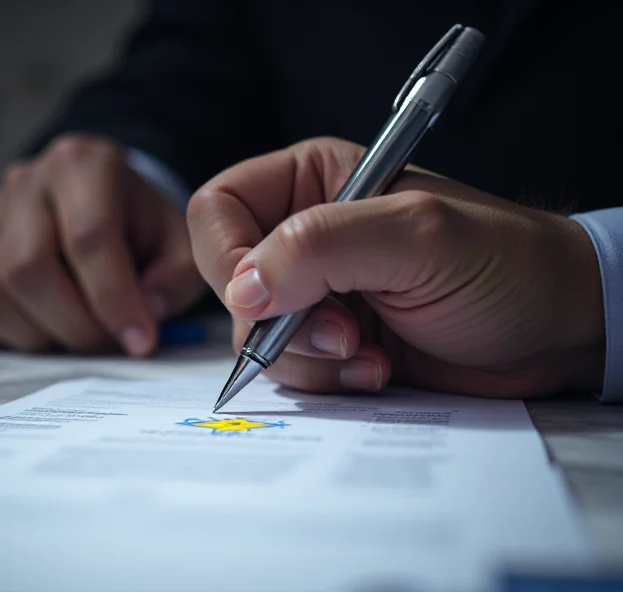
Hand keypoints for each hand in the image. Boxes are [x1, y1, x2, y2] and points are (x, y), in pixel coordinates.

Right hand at [0, 135, 206, 355]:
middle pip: (28, 266)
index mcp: (84, 163)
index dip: (115, 299)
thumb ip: (175, 277)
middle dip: (75, 324)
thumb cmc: (143, 231)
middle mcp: (26, 182)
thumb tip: (145, 313)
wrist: (103, 211)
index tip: (141, 341)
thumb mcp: (179, 244)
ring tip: (84, 339)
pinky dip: (11, 338)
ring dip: (43, 336)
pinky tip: (51, 332)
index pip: (89, 235)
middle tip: (111, 345)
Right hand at [188, 137, 604, 396]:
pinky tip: (376, 369)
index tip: (265, 297)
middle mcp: (305, 236)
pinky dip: (326, 380)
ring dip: (307, 357)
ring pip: (255, 334)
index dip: (228, 256)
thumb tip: (244, 286)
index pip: (219, 209)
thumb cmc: (503, 262)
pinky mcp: (332, 341)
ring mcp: (317, 293)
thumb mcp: (416, 236)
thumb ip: (321, 246)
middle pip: (231, 281)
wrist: (553, 328)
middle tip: (343, 330)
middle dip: (280, 320)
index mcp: (312, 182)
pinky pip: (291, 369)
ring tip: (367, 352)